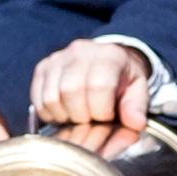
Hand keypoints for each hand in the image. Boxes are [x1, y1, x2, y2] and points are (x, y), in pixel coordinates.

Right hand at [26, 39, 152, 147]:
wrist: (106, 59)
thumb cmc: (122, 78)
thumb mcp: (138, 89)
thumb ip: (137, 106)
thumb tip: (135, 123)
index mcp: (108, 56)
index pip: (98, 86)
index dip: (101, 110)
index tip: (106, 116)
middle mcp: (80, 52)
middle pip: (71, 91)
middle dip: (81, 115)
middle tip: (91, 118)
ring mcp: (58, 59)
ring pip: (51, 97)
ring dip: (64, 115)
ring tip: (77, 115)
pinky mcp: (43, 68)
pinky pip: (38, 99)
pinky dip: (49, 113)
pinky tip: (64, 111)